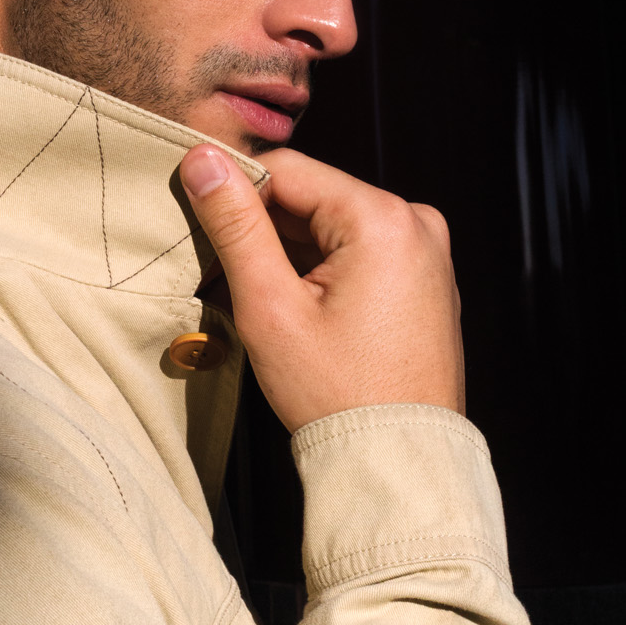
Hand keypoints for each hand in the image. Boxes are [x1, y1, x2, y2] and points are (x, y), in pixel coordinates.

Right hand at [179, 146, 464, 433]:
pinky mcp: (424, 278)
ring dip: (288, 250)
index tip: (199, 220)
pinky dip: (320, 267)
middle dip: (263, 227)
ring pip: (331, 224)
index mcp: (384, 218)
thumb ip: (235, 225)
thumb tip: (203, 160)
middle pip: (312, 196)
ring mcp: (426, 251)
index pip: (287, 170)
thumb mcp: (269, 306)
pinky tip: (293, 305)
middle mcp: (415, 222)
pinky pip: (359, 250)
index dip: (235, 191)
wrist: (398, 464)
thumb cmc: (336, 393)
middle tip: (222, 270)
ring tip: (257, 296)